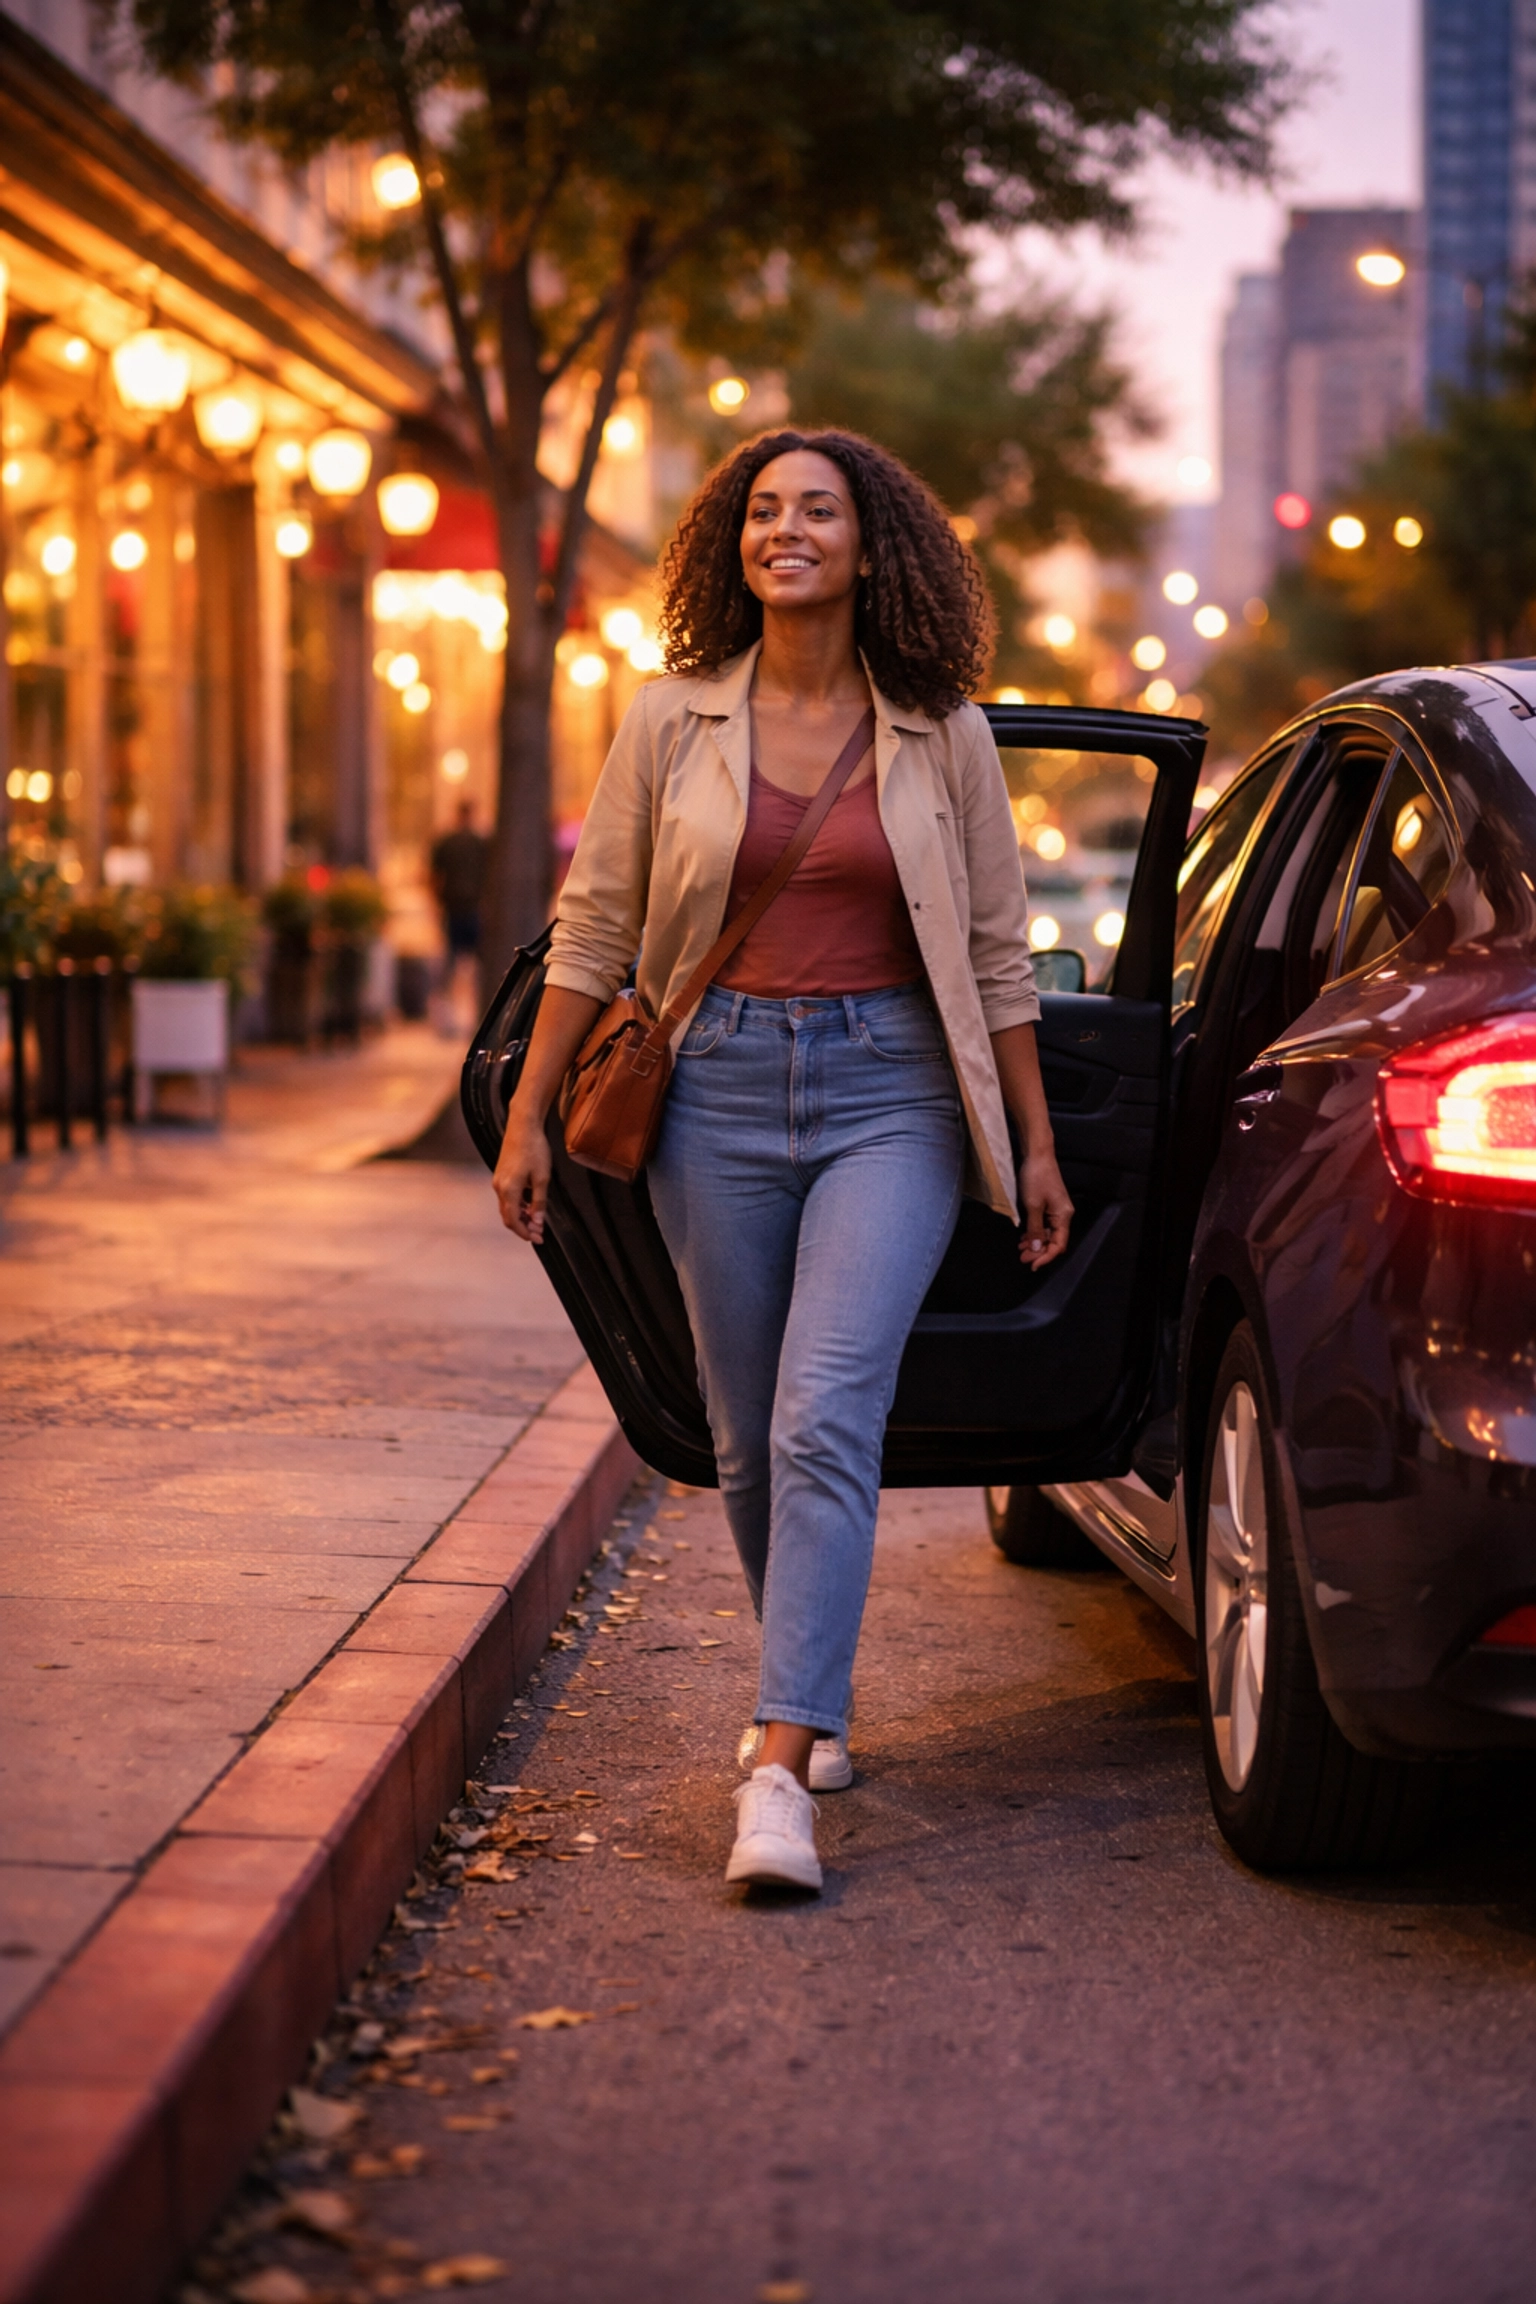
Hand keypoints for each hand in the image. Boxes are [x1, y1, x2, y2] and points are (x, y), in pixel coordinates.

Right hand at [493, 1103, 552, 1242]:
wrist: (523, 1126)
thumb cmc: (535, 1149)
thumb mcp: (542, 1177)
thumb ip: (539, 1202)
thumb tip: (538, 1222)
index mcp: (508, 1190)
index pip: (514, 1220)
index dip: (526, 1232)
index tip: (538, 1239)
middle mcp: (499, 1187)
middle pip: (508, 1216)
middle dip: (523, 1227)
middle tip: (539, 1234)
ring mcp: (498, 1181)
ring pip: (507, 1207)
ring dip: (521, 1217)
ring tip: (537, 1221)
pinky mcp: (500, 1175)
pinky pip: (507, 1197)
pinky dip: (518, 1206)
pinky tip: (530, 1206)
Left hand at [1018, 1147, 1072, 1270]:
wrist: (1037, 1155)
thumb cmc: (1036, 1178)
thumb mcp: (1033, 1206)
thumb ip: (1035, 1229)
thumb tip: (1037, 1249)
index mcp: (1064, 1216)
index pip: (1059, 1245)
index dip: (1046, 1257)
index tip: (1032, 1264)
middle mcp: (1063, 1215)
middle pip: (1054, 1241)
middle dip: (1039, 1251)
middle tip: (1022, 1257)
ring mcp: (1057, 1210)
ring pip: (1049, 1234)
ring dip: (1036, 1243)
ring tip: (1021, 1248)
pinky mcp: (1050, 1205)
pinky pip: (1045, 1225)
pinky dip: (1036, 1233)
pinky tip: (1025, 1237)